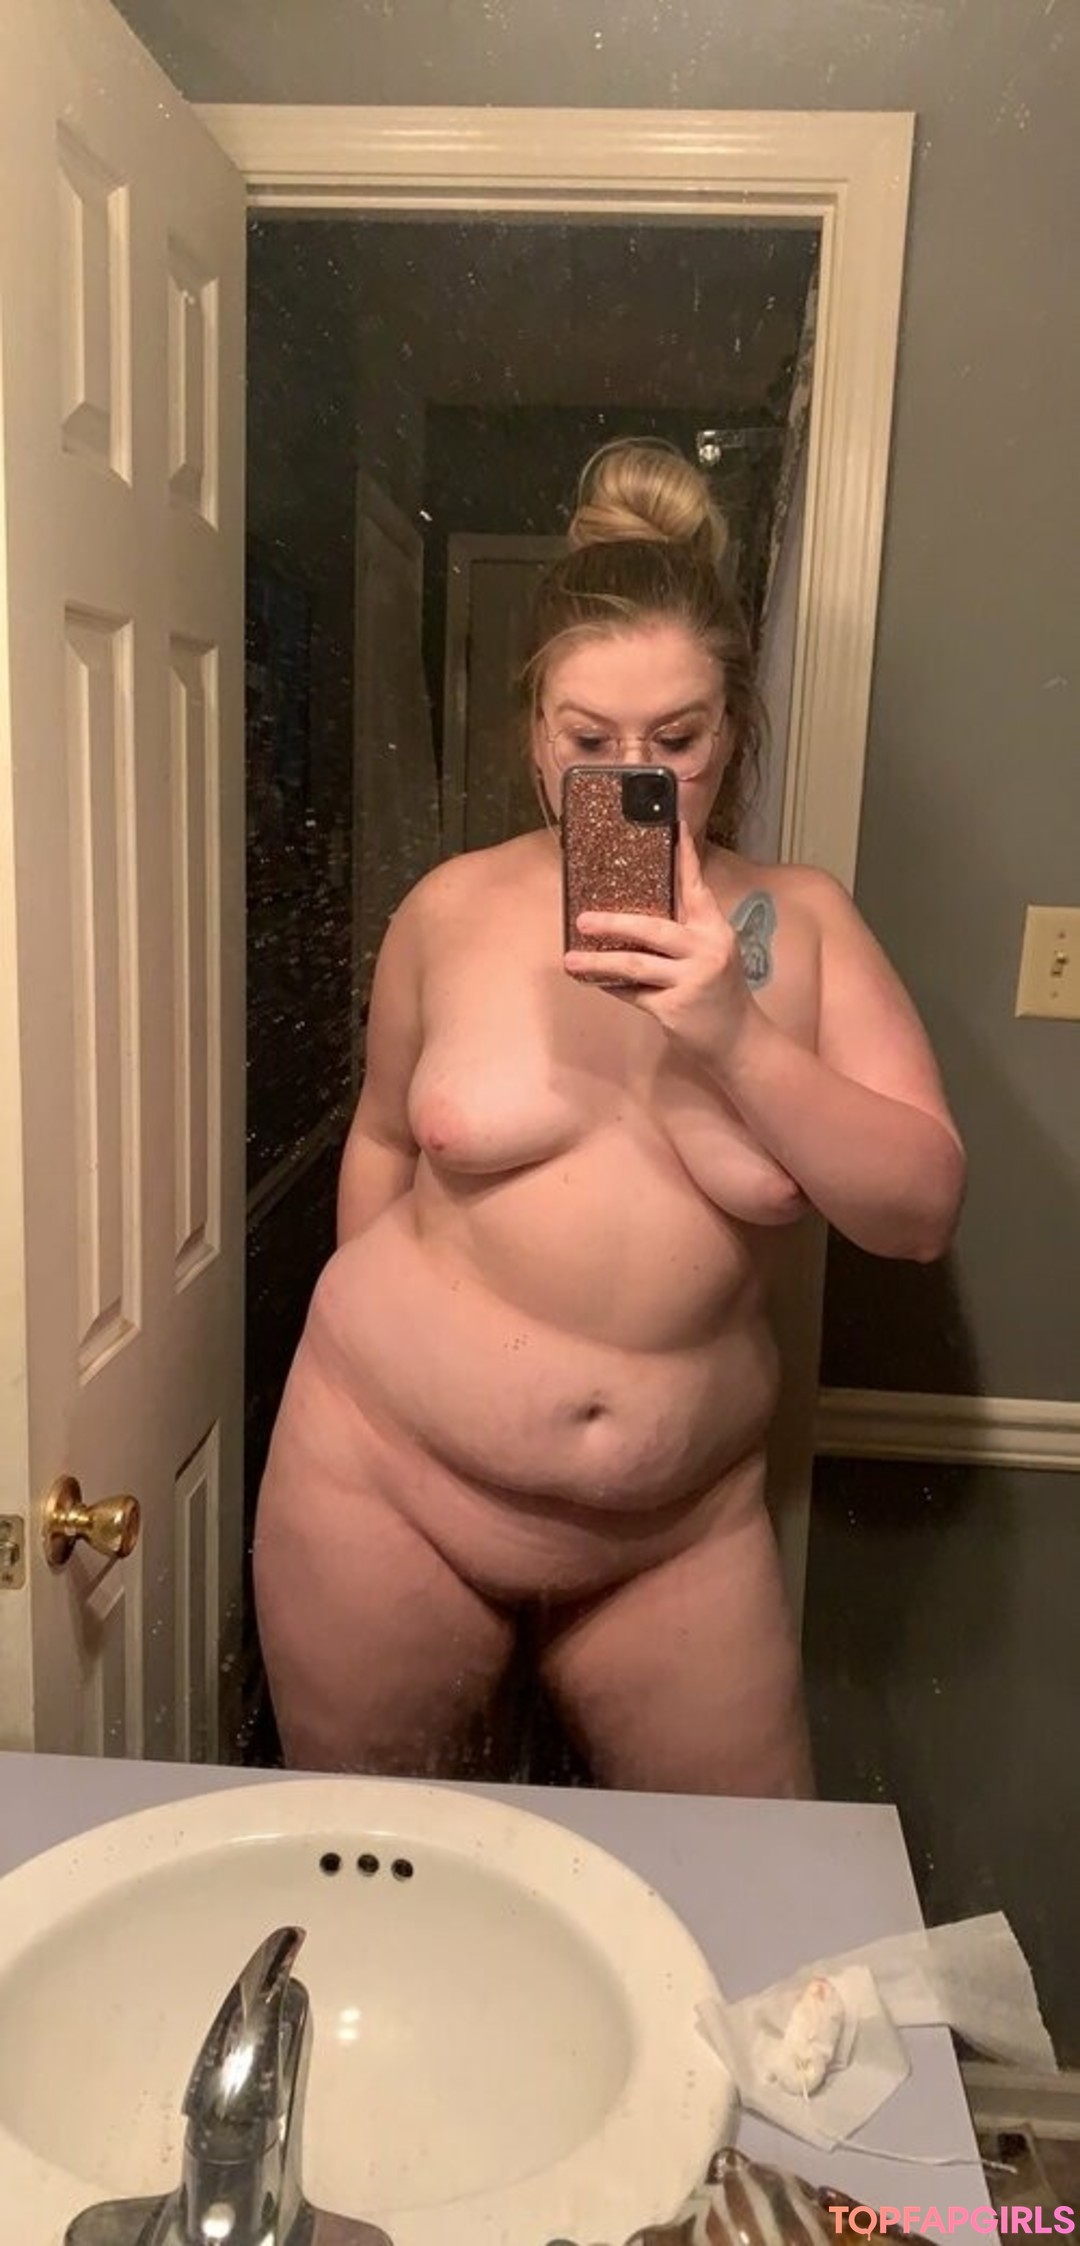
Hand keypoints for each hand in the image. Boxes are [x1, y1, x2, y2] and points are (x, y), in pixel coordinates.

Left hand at [564, 821, 755, 1068]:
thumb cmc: (720, 992)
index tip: (674, 826)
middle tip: (582, 919)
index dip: (686, 858)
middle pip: (653, 929)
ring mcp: (691, 979)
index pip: (696, 888)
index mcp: (715, 930)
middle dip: (614, 923)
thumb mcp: (713, 954)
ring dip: (598, 962)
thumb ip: (684, 933)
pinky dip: (612, 987)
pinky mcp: (675, 1008)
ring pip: (634, 965)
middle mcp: (707, 949)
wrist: (739, 1040)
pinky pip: (634, 994)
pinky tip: (595, 982)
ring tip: (570, 961)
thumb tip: (634, 916)